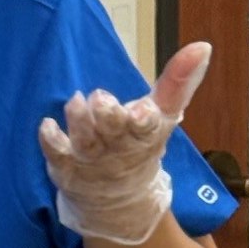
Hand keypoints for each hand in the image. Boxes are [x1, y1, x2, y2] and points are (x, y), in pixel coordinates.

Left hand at [39, 40, 212, 246]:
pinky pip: (56, 155)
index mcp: (145, 136)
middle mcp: (118, 151)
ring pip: (85, 143)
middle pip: (113, 134)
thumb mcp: (162, 116)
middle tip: (101, 98)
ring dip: (80, 123)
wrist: (118, 201)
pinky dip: (50, 141)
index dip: (144, 120)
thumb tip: (202, 46)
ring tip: (76, 103)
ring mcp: (91, 161)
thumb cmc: (140, 147)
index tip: (143, 110)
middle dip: (108, 117)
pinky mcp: (66, 167)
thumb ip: (178, 82)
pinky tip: (46, 126)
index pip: (148, 128)